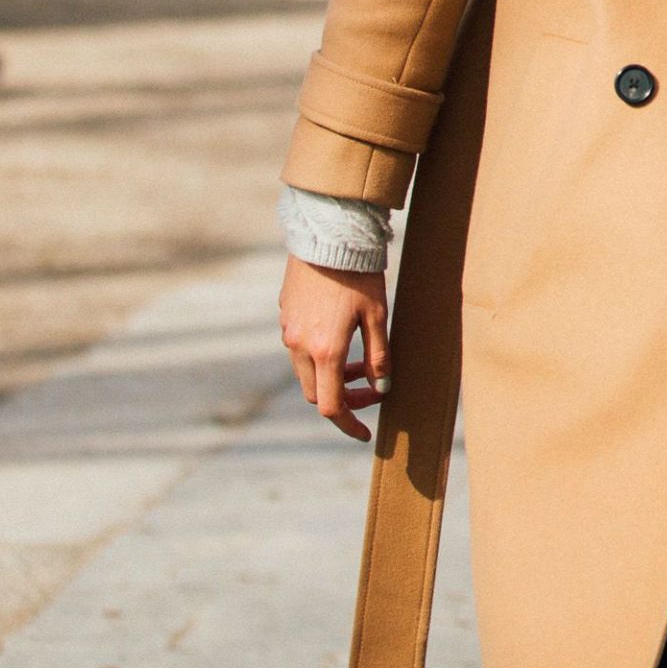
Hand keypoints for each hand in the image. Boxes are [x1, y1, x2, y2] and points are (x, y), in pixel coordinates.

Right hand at [279, 255, 391, 442]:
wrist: (328, 235)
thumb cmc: (359, 275)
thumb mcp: (377, 316)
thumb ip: (378, 355)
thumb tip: (381, 387)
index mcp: (325, 352)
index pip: (331, 407)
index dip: (348, 424)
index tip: (365, 432)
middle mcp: (299, 347)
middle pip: (316, 392)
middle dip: (342, 399)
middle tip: (369, 388)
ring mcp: (288, 331)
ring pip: (305, 371)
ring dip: (330, 376)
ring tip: (358, 362)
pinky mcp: (285, 316)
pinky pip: (299, 348)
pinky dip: (319, 356)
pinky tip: (340, 335)